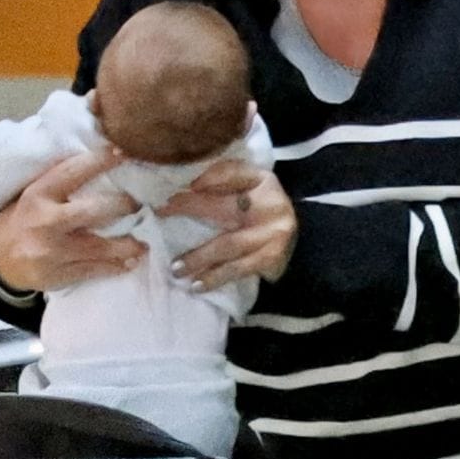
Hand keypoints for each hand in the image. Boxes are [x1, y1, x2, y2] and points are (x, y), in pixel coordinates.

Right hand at [0, 145, 145, 290]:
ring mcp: (52, 251)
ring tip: (143, 243)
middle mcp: (45, 222)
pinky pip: (94, 270)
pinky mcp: (59, 274)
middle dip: (122, 206)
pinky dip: (115, 266)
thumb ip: (61, 183)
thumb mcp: (33, 195)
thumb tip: (102, 161)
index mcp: (38, 195)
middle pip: (93, 211)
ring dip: (126, 245)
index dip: (100, 161)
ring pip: (99, 247)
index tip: (123, 152)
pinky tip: (130, 262)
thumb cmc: (22, 220)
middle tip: (139, 204)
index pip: (72, 172)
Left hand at [156, 161, 297, 290]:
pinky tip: (197, 286)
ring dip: (199, 257)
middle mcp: (271, 205)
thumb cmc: (262, 211)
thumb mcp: (251, 188)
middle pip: (225, 208)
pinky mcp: (270, 259)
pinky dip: (216, 277)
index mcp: (264, 181)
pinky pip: (238, 269)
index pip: (233, 172)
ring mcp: (273, 234)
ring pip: (228, 245)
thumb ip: (225, 180)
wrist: (298, 242)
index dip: (206, 178)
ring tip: (176, 269)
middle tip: (161, 214)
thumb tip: (189, 184)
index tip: (175, 187)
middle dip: (190, 210)